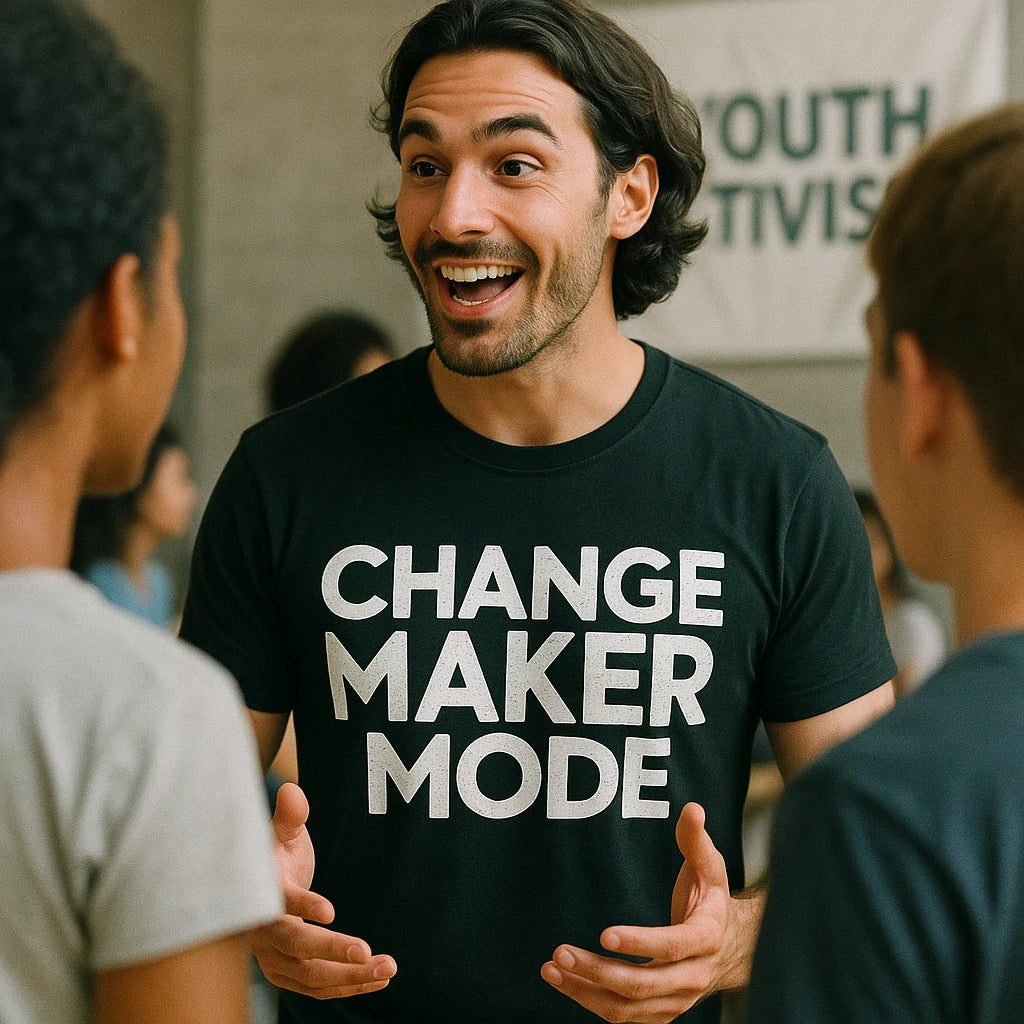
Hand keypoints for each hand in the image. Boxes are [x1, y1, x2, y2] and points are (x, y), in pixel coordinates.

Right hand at [251, 782, 396, 998]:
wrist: (262, 891)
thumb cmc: (277, 856)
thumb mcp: (283, 833)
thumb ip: (289, 815)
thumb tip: (292, 790)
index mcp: (262, 896)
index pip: (279, 904)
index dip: (303, 907)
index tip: (331, 910)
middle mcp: (263, 934)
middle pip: (297, 948)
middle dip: (333, 952)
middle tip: (369, 952)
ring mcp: (273, 960)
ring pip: (311, 977)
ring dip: (350, 976)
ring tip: (388, 968)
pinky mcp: (287, 975)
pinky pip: (318, 988)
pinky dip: (348, 986)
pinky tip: (379, 979)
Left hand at [541, 802, 738, 1023]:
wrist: (732, 948)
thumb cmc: (712, 901)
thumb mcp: (711, 867)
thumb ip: (696, 840)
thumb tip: (691, 809)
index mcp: (706, 939)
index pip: (672, 948)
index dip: (640, 943)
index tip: (604, 933)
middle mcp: (692, 977)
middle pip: (642, 984)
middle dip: (598, 971)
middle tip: (560, 951)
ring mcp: (676, 1000)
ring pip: (627, 1007)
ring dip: (585, 991)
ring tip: (551, 968)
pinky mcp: (660, 1011)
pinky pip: (623, 1015)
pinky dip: (590, 1001)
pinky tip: (565, 981)